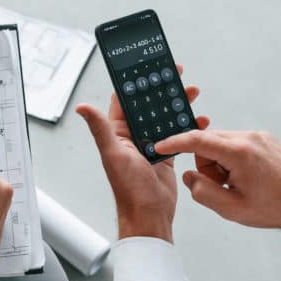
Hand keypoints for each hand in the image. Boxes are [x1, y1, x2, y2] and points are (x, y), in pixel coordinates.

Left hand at [77, 67, 208, 242]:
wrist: (149, 216)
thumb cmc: (129, 190)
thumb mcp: (114, 154)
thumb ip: (101, 129)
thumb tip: (82, 107)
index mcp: (117, 133)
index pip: (126, 99)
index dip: (137, 80)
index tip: (148, 65)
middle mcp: (133, 137)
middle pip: (148, 105)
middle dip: (162, 88)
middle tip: (175, 73)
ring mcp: (151, 145)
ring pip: (164, 117)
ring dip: (177, 105)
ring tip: (190, 92)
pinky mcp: (166, 154)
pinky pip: (178, 134)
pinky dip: (189, 126)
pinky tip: (199, 120)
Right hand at [154, 130, 280, 242]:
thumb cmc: (274, 208)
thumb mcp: (231, 209)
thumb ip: (202, 192)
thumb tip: (189, 177)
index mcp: (239, 153)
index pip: (197, 141)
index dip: (174, 143)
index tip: (160, 146)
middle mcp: (248, 138)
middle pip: (208, 143)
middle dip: (207, 164)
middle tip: (222, 186)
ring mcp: (258, 136)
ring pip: (221, 143)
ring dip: (220, 163)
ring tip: (238, 184)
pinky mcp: (264, 139)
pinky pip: (235, 144)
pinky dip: (232, 159)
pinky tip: (246, 178)